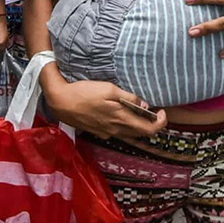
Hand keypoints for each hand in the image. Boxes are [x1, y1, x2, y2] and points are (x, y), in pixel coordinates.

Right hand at [44, 77, 166, 139]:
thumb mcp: (109, 89)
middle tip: (152, 110)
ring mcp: (106, 132)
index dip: (161, 123)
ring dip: (136, 124)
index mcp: (121, 119)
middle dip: (150, 123)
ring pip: (128, 132)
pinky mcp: (98, 131)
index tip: (162, 112)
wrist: (61, 102)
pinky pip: (117, 131)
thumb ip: (129, 98)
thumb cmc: (84, 92)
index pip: (149, 130)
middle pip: (140, 133)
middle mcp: (116, 130)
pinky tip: (118, 112)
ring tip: (136, 109)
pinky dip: (123, 123)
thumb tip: (144, 105)